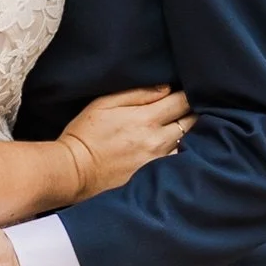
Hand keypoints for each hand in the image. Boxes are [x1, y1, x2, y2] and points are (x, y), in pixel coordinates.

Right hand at [62, 84, 192, 199]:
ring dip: (185, 134)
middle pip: (191, 121)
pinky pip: (176, 161)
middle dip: (189, 112)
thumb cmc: (85, 134)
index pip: (183, 101)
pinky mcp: (155, 177)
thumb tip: (165, 88)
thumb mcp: (104, 103)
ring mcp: (159, 161)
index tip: (183, 92)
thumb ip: (137, 94)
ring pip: (187, 142)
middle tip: (183, 109)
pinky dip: (177, 153)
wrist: (74, 171)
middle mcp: (158, 140)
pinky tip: (167, 149)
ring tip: (176, 129)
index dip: (187, 94)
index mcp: (146, 118)